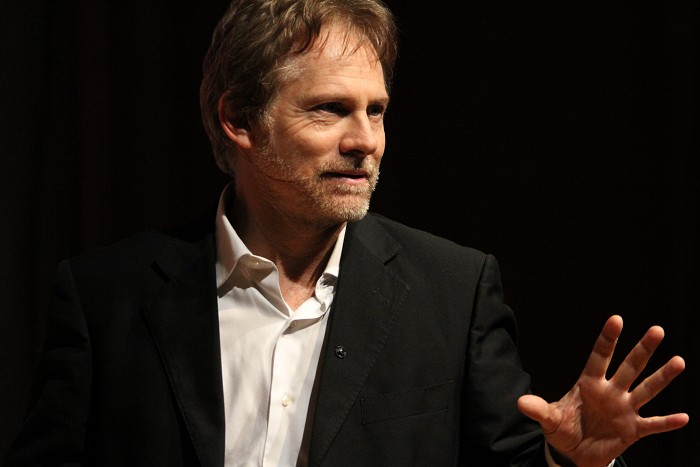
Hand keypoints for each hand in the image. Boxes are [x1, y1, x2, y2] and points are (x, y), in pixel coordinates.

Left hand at [517, 315, 687, 466]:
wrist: (574, 453)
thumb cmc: (563, 428)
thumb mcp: (549, 419)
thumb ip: (539, 410)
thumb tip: (521, 402)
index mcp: (589, 383)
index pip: (599, 356)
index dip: (607, 339)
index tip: (617, 319)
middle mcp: (610, 392)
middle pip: (629, 367)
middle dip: (642, 350)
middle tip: (657, 330)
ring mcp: (624, 410)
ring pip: (646, 390)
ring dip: (662, 377)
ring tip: (678, 361)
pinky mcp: (632, 430)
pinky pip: (652, 424)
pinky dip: (667, 422)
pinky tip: (684, 417)